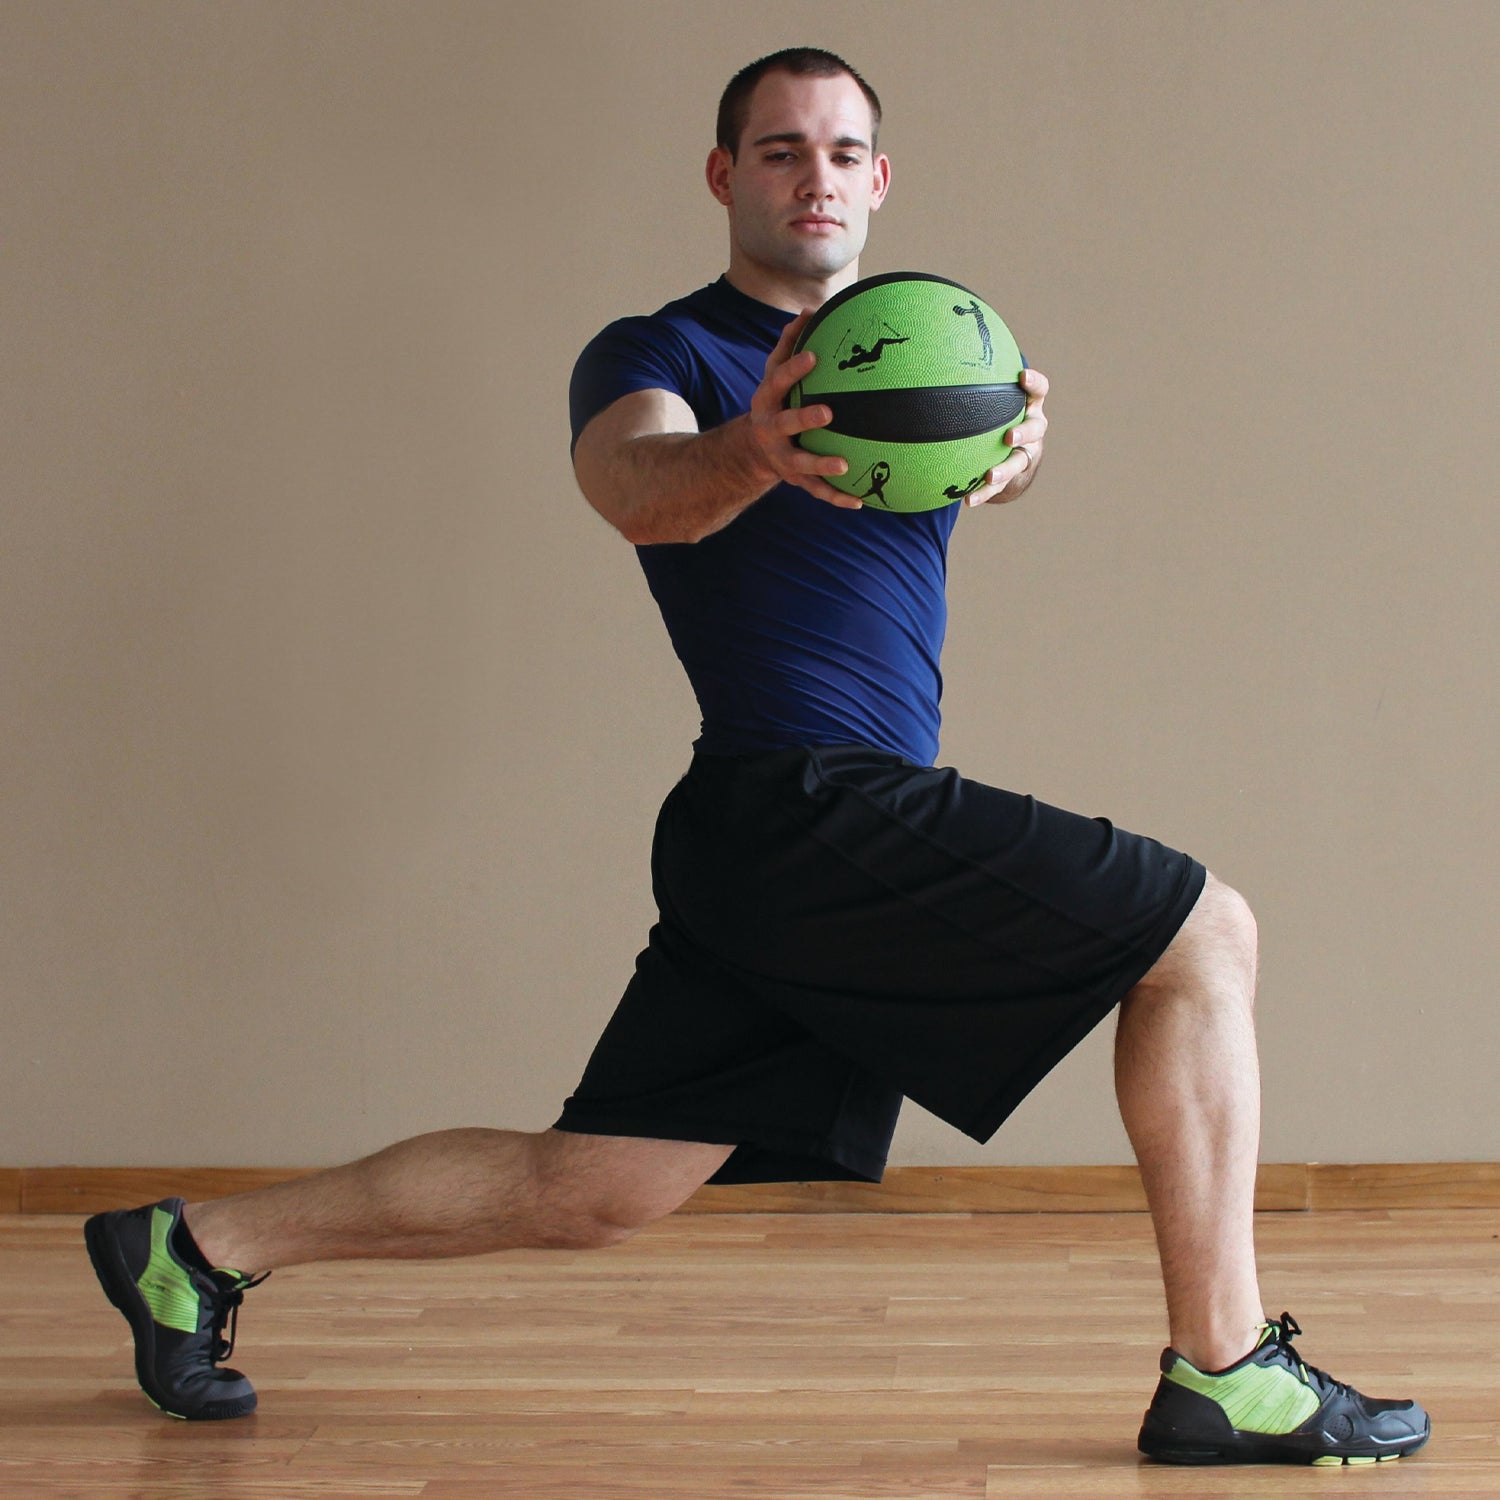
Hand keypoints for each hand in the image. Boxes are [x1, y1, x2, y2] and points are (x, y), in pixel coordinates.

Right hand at [747, 311, 862, 508]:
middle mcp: (771, 430)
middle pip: (787, 424)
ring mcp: (783, 458)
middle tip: (829, 412)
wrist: (755, 449)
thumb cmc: (777, 400)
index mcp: (767, 400)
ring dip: (821, 465)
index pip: (778, 381)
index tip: (814, 357)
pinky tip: (859, 501)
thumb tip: (808, 312)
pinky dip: (836, 497)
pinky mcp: (796, 480)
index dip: (793, 369)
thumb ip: (789, 346)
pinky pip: (817, 491)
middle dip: (805, 418)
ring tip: (844, 464)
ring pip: (801, 463)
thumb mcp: (776, 374)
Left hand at [965, 368, 1048, 507]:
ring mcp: (1025, 453)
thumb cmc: (994, 414)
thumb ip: (977, 382)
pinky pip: (999, 486)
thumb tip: (943, 356)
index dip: (1034, 383)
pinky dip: (984, 493)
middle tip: (1009, 436)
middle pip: (1036, 429)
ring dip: (1005, 469)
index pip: (1039, 390)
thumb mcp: (992, 398)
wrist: (1008, 450)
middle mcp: (1033, 429)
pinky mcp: (1012, 476)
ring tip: (989, 476)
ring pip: (1019, 462)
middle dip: (1024, 432)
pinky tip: (968, 500)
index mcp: (1029, 406)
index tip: (1021, 376)